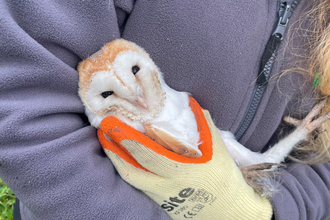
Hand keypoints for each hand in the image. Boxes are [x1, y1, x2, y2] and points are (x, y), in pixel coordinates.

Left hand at [98, 98, 271, 219]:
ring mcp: (162, 199)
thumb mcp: (217, 149)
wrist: (230, 211)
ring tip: (109, 144)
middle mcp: (166, 188)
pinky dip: (130, 171)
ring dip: (118, 161)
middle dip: (113, 150)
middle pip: (130, 171)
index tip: (112, 125)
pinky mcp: (162, 205)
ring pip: (132, 180)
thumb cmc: (224, 177)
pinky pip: (140, 186)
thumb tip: (190, 104)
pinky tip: (126, 160)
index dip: (126, 139)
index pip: (146, 154)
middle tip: (103, 132)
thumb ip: (203, 126)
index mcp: (180, 172)